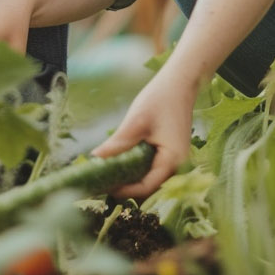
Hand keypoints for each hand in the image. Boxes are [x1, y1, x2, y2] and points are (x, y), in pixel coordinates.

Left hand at [91, 65, 198, 198]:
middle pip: (148, 187)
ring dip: (129, 179)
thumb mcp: (136, 122)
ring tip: (106, 174)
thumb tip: (95, 159)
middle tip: (99, 182)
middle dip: (124, 187)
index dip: (123, 190)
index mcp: (173, 161)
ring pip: (149, 179)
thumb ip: (118, 144)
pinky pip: (151, 169)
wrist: (179, 83)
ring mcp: (175, 162)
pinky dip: (136, 169)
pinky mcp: (169, 155)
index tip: (101, 186)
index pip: (145, 187)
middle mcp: (178, 167)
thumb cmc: (160, 99)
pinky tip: (119, 164)